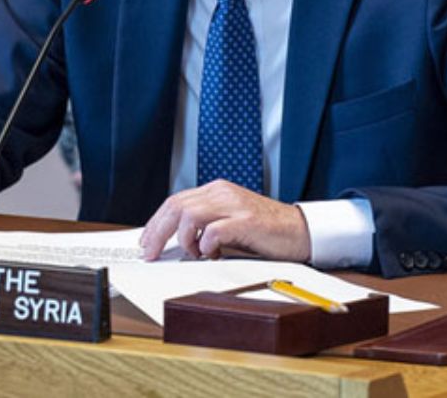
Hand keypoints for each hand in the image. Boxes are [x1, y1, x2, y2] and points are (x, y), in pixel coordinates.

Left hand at [139, 180, 310, 261]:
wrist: (299, 230)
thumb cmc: (264, 231)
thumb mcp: (228, 222)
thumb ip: (204, 225)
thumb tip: (174, 243)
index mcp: (216, 190)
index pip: (175, 202)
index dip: (156, 223)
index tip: (146, 242)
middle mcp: (222, 193)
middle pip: (176, 206)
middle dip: (158, 232)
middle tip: (151, 253)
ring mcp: (234, 205)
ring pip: (189, 215)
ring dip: (184, 240)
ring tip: (194, 254)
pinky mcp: (246, 221)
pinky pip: (213, 231)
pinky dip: (206, 246)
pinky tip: (213, 254)